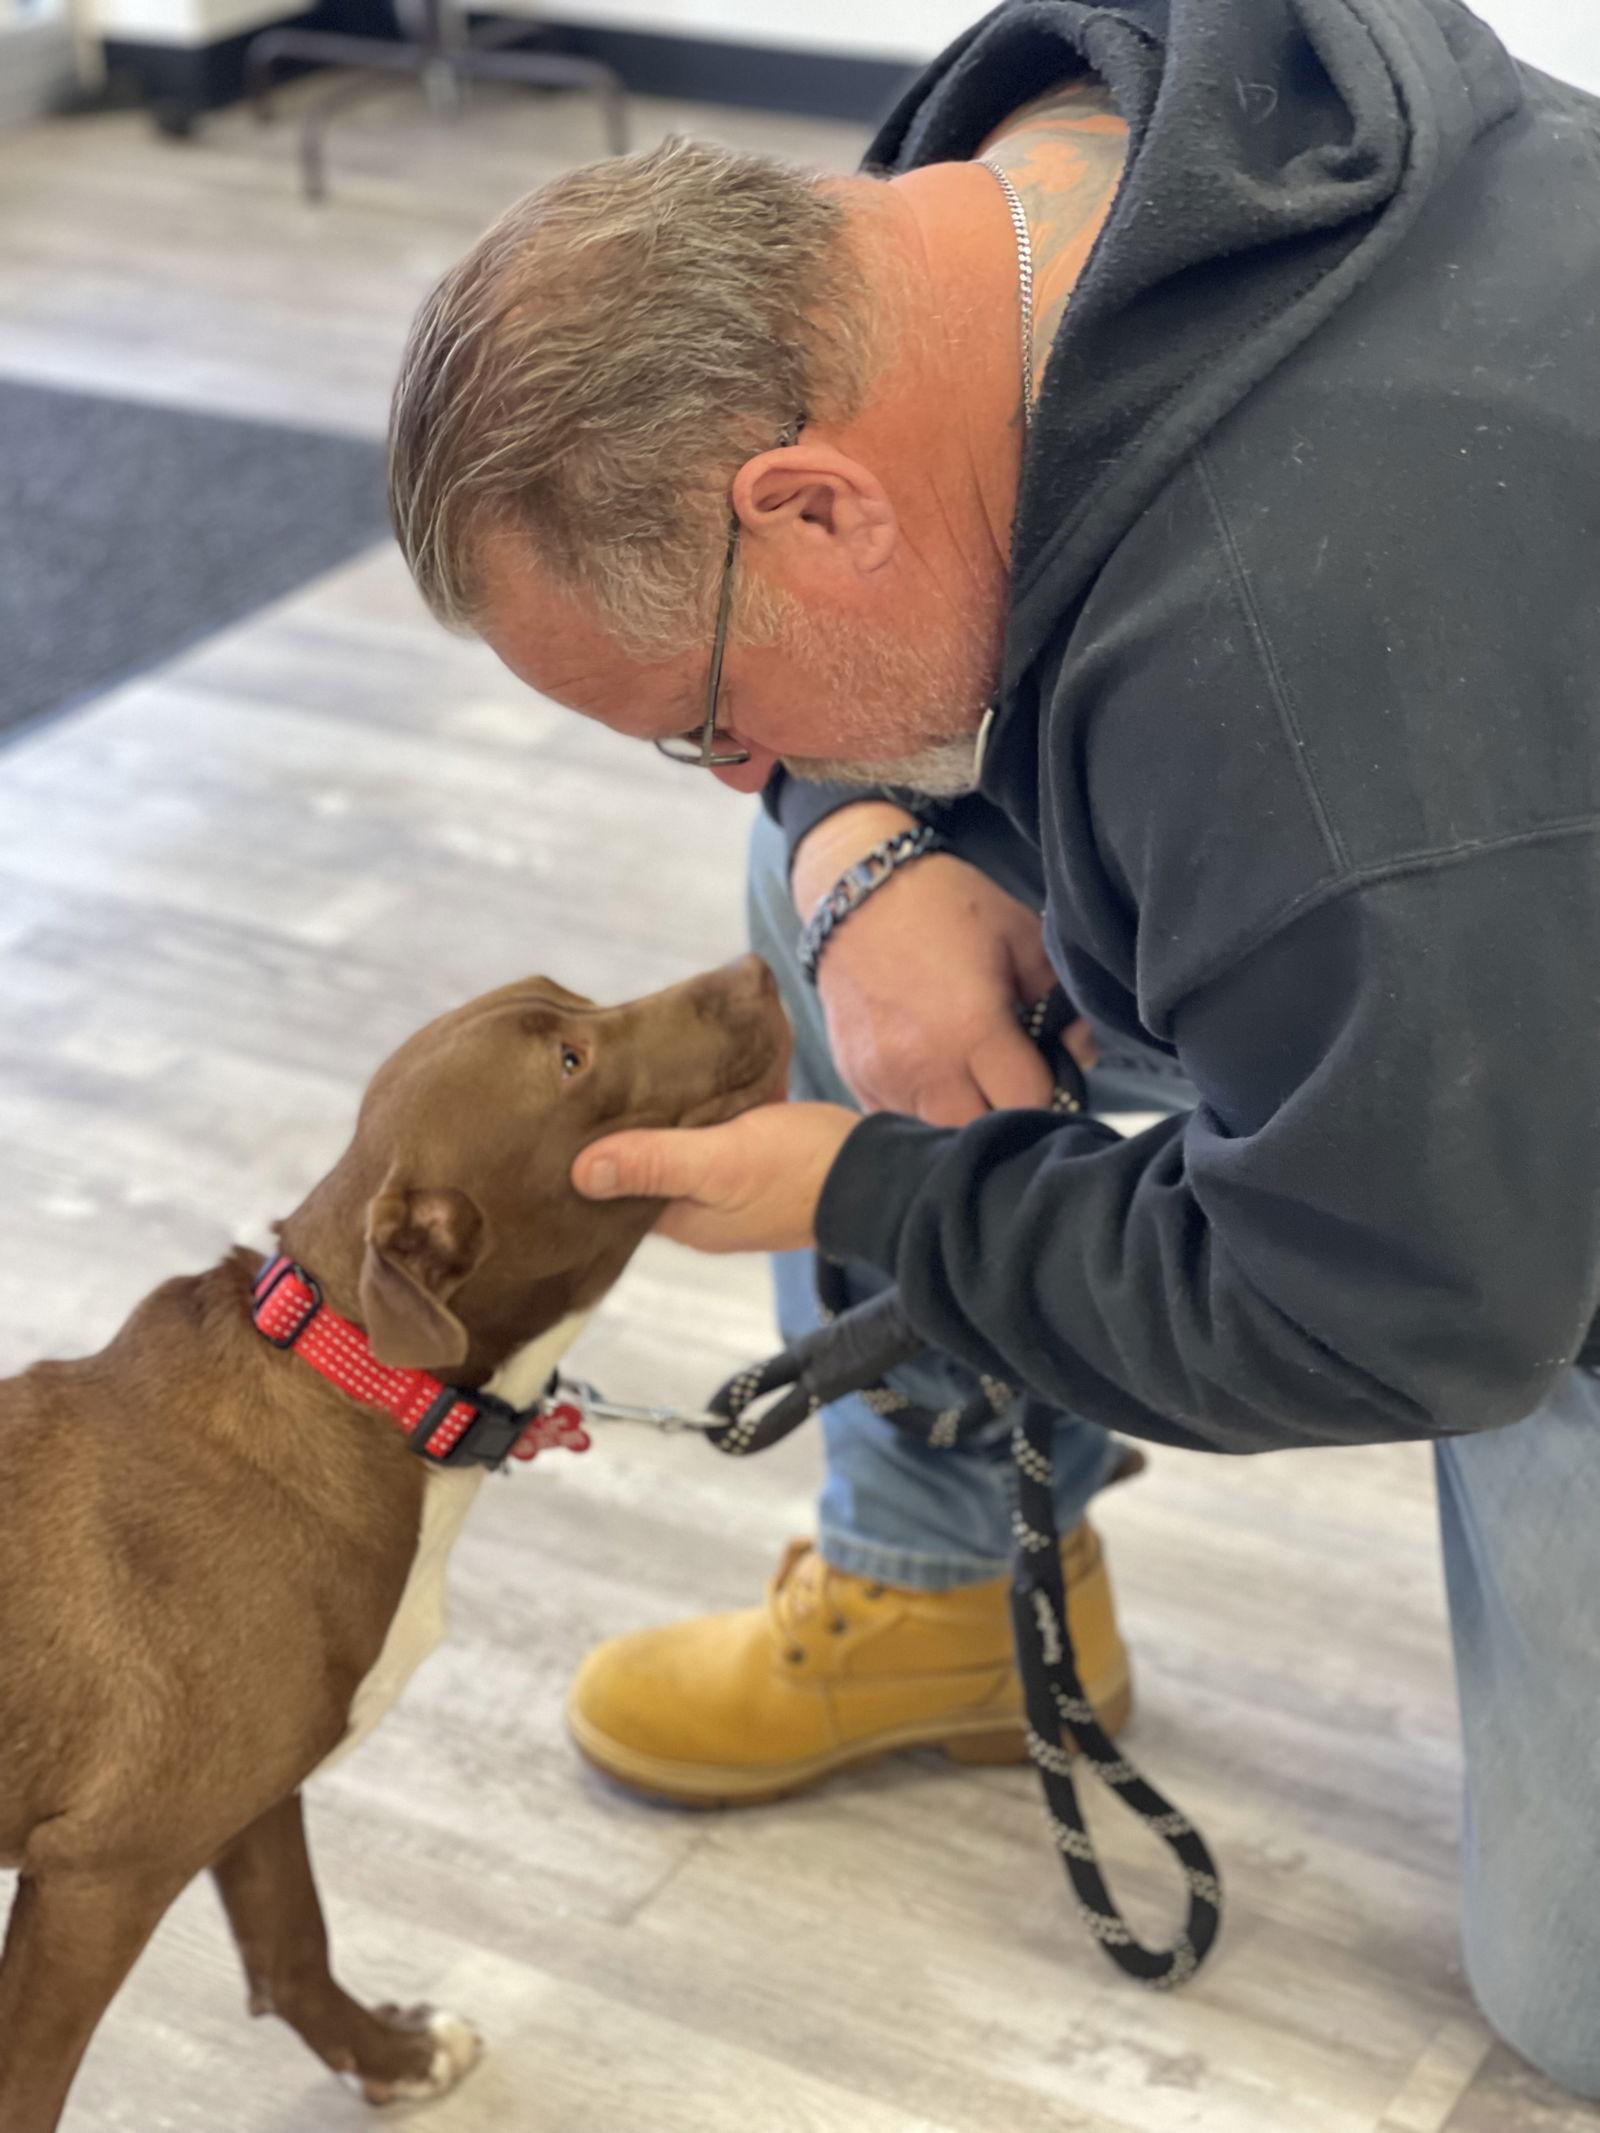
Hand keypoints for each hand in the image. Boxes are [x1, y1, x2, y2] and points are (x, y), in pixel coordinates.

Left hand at [572, 1102, 856, 1253]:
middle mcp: (702, 1212)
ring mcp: (732, 1189)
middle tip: (587, 1087)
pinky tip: (686, 1078)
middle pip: (645, 1170)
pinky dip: (699, 1113)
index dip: (590, 1164)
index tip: (563, 1125)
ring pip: (679, 1150)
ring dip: (660, 1120)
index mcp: (684, 1221)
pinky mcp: (758, 1162)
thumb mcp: (720, 1160)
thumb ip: (654, 1163)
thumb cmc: (800, 1169)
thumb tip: (580, 1171)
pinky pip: (713, 1135)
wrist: (882, 1173)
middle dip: (621, 1136)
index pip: (617, 1195)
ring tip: (626, 1074)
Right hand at [792, 803, 1095, 1127]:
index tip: (1051, 1075)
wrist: (857, 890)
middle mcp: (923, 1066)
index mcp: (971, 1029)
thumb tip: (1080, 1053)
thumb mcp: (1020, 936)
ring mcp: (883, 1078)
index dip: (1050, 1093)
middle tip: (1013, 1084)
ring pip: (936, 1136)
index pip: (1028, 1102)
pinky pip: (897, 1122)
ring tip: (973, 1081)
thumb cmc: (945, 907)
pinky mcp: (854, 1079)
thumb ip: (1059, 1000)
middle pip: (979, 1133)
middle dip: (1005, 1115)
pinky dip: (921, 1111)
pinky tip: (934, 1076)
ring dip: (962, 1119)